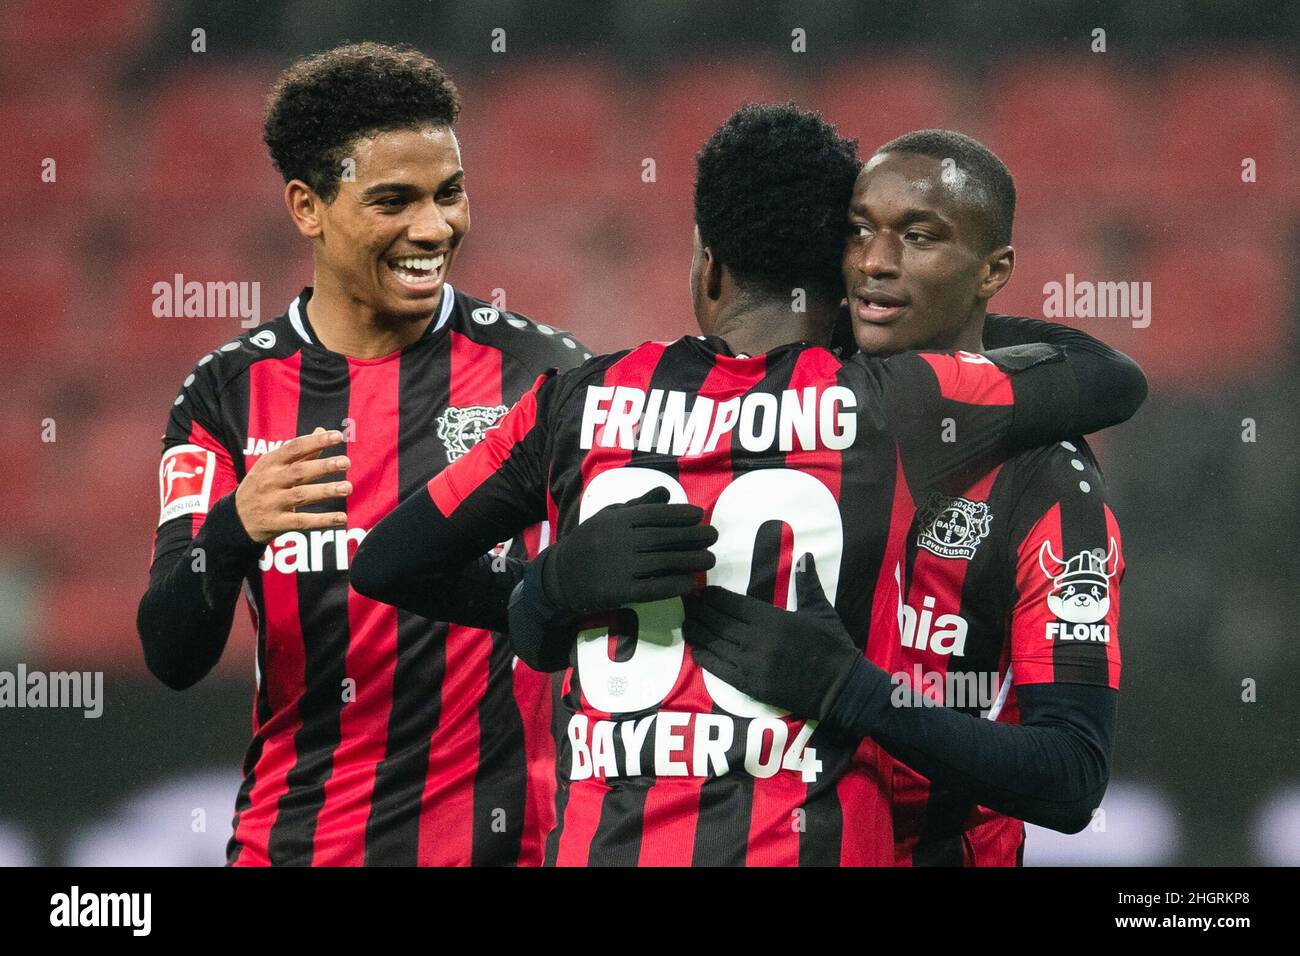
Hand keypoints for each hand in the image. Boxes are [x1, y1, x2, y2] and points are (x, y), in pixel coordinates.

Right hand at [235, 427, 351, 543]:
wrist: (237, 518)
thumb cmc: (263, 486)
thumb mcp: (274, 466)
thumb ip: (301, 451)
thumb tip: (323, 430)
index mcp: (269, 463)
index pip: (294, 448)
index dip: (315, 441)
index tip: (337, 436)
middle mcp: (269, 481)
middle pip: (299, 472)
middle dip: (323, 466)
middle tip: (346, 462)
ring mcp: (272, 503)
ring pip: (301, 496)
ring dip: (326, 491)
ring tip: (348, 487)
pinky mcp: (276, 524)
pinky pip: (302, 522)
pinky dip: (322, 520)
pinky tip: (342, 518)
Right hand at [541, 486, 717, 612]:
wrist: (560, 576)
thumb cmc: (590, 542)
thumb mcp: (609, 516)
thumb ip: (638, 505)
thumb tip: (666, 493)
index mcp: (617, 520)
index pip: (654, 514)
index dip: (680, 514)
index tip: (699, 515)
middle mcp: (619, 541)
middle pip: (663, 538)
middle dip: (693, 536)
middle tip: (713, 536)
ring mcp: (619, 567)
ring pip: (662, 562)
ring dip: (690, 560)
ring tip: (710, 559)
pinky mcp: (619, 592)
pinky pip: (653, 588)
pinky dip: (674, 585)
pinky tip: (691, 582)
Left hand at [682, 554, 858, 719]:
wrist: (841, 688)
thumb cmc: (833, 646)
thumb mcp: (821, 610)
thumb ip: (807, 583)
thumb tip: (805, 556)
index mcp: (773, 619)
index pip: (733, 603)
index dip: (714, 596)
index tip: (702, 590)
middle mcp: (758, 640)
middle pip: (719, 621)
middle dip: (700, 610)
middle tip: (686, 602)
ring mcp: (752, 664)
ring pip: (715, 644)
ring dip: (698, 632)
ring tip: (687, 622)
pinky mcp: (751, 685)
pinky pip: (720, 669)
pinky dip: (705, 658)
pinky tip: (696, 649)